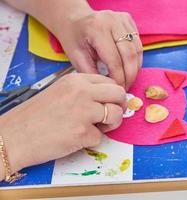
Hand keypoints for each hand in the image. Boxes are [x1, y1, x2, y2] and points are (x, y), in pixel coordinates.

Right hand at [0, 73, 125, 177]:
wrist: (13, 136)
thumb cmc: (34, 116)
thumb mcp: (60, 92)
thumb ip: (84, 92)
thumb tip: (108, 98)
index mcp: (76, 80)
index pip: (109, 81)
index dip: (113, 94)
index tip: (110, 102)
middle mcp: (82, 92)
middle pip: (119, 94)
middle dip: (119, 106)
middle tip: (111, 115)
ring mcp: (83, 112)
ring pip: (116, 115)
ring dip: (111, 124)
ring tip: (95, 128)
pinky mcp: (83, 132)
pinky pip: (100, 137)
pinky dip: (91, 140)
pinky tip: (76, 139)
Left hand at [55, 10, 142, 90]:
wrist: (73, 20)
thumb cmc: (73, 39)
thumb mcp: (77, 58)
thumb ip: (93, 73)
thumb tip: (110, 87)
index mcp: (97, 29)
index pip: (115, 60)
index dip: (119, 78)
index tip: (118, 89)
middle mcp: (112, 20)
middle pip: (129, 54)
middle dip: (130, 75)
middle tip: (125, 87)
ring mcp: (122, 19)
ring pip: (137, 49)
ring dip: (135, 68)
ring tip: (128, 79)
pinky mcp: (128, 20)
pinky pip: (138, 44)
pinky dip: (136, 58)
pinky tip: (129, 67)